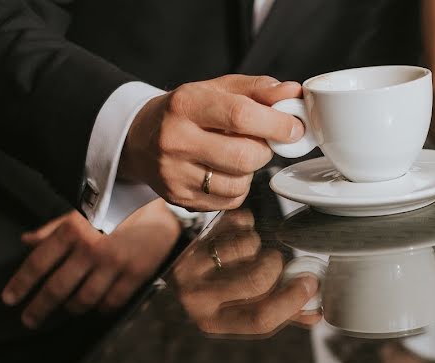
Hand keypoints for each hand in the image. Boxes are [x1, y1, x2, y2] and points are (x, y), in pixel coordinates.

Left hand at [1, 200, 180, 327]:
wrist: (160, 208)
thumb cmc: (117, 209)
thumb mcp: (80, 213)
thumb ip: (52, 230)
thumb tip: (26, 241)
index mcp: (73, 231)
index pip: (39, 263)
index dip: (21, 284)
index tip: (11, 300)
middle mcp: (91, 249)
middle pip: (57, 288)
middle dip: (40, 308)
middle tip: (30, 320)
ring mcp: (114, 264)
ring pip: (84, 300)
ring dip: (72, 308)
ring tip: (67, 309)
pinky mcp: (135, 275)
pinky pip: (111, 303)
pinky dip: (101, 309)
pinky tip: (97, 306)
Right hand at [119, 75, 304, 211]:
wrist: (139, 139)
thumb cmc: (185, 111)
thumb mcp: (217, 89)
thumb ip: (257, 90)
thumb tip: (292, 92)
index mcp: (185, 105)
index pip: (240, 116)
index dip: (276, 124)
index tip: (294, 128)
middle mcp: (175, 140)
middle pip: (243, 156)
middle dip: (265, 150)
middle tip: (262, 141)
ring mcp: (175, 173)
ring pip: (239, 183)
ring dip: (251, 171)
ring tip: (238, 155)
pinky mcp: (180, 198)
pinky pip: (230, 201)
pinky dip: (239, 188)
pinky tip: (225, 172)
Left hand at [170, 210, 320, 335]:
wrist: (171, 259)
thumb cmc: (216, 287)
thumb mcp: (238, 306)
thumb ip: (279, 310)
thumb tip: (315, 311)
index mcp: (214, 322)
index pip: (261, 320)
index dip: (291, 302)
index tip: (311, 283)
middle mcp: (197, 298)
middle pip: (257, 281)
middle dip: (276, 266)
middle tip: (275, 261)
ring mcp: (191, 265)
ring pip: (246, 247)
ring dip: (257, 243)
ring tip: (249, 249)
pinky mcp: (192, 234)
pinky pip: (234, 222)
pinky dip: (245, 223)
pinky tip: (237, 231)